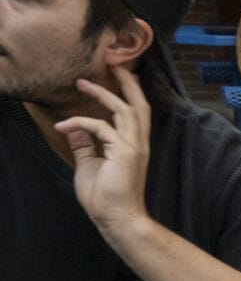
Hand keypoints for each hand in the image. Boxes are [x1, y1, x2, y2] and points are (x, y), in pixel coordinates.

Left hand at [57, 67, 152, 235]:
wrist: (118, 218)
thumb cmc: (105, 196)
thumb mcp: (90, 164)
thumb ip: (86, 144)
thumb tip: (75, 126)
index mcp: (134, 145)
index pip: (135, 112)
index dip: (128, 91)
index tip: (116, 73)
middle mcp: (138, 143)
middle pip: (138, 104)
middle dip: (126, 81)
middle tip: (112, 62)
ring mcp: (133, 147)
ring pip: (123, 109)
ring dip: (102, 93)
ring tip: (81, 82)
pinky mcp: (123, 153)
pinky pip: (99, 127)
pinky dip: (79, 122)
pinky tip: (62, 126)